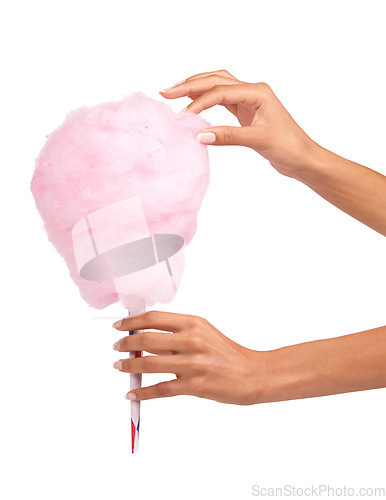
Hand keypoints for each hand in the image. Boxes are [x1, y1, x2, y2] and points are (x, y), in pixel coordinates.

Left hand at [112, 310, 266, 404]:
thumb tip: (144, 337)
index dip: (131, 321)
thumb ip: (177, 334)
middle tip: (116, 348)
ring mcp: (192, 364)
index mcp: (193, 323)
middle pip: (146, 339)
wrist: (252, 374)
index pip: (153, 318)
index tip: (119, 326)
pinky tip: (131, 392)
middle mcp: (191, 340)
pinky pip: (160, 389)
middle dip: (125, 344)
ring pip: (149, 363)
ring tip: (119, 366)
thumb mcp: (204, 333)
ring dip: (129, 365)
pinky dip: (142, 391)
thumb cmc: (227, 353)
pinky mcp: (194, 385)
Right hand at [160, 69, 317, 178]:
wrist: (302, 158)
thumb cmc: (288, 147)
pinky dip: (205, 99)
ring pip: (217, 86)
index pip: (220, 92)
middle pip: (215, 80)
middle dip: (190, 85)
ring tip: (174, 94)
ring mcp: (248, 100)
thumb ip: (228, 137)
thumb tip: (199, 136)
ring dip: (196, 88)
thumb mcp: (258, 141)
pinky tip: (193, 104)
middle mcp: (252, 91)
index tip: (183, 116)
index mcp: (257, 92)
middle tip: (166, 93)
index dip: (199, 102)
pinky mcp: (246, 111)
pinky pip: (221, 99)